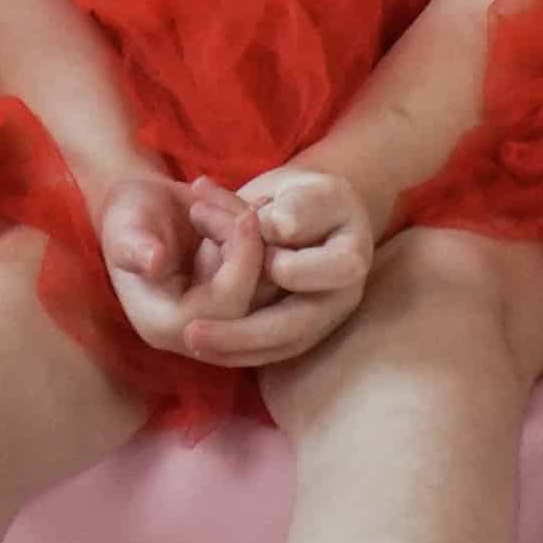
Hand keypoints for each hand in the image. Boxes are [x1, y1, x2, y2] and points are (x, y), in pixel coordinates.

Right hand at [96, 167, 268, 357]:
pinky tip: (257, 208)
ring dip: (264, 241)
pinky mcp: (241, 299)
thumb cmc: (130, 214)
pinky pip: (275, 278)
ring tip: (242, 205)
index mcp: (166, 325)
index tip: (246, 216)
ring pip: (270, 290)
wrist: (144, 207)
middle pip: (255, 303)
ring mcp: (224, 317)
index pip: (224, 306)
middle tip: (244, 207)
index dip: (242, 261)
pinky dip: (271, 241)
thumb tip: (152, 262)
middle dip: (256, 249)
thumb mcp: (126, 226)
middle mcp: (198, 331)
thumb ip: (136, 246)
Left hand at [187, 161, 378, 369]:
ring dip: (231, 346)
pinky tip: (202, 344)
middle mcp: (340, 299)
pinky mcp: (294, 336)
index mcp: (351, 257)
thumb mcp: (312, 189)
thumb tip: (277, 227)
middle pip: (296, 326)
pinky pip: (266, 352)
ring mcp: (318, 324)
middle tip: (191, 331)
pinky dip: (233, 349)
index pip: (330, 272)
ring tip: (191, 337)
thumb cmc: (311, 199)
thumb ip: (302, 205)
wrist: (310, 222)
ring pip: (277, 347)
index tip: (262, 257)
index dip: (293, 266)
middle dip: (243, 333)